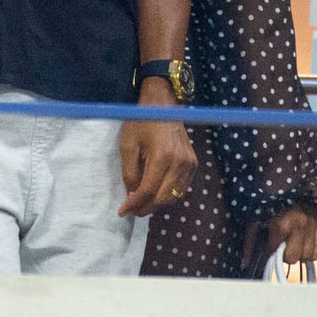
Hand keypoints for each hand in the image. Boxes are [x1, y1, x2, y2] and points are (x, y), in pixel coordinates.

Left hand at [117, 79, 196, 216]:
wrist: (162, 104)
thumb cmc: (141, 121)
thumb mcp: (128, 145)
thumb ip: (130, 173)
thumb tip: (132, 196)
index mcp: (162, 156)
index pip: (148, 191)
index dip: (135, 204)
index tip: (123, 212)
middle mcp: (180, 162)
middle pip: (163, 198)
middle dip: (146, 208)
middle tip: (132, 210)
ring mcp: (189, 163)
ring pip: (174, 196)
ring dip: (157, 204)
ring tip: (142, 203)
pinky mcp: (193, 163)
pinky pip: (181, 187)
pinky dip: (168, 195)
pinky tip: (156, 193)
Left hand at [242, 204, 316, 267]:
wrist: (291, 185)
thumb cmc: (270, 202)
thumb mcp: (255, 218)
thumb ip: (250, 242)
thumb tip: (245, 263)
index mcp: (281, 225)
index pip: (274, 252)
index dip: (268, 255)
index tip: (267, 254)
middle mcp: (299, 227)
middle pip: (292, 258)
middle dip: (284, 255)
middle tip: (280, 246)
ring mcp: (311, 227)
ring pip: (306, 256)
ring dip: (298, 254)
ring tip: (291, 243)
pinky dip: (310, 252)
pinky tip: (302, 244)